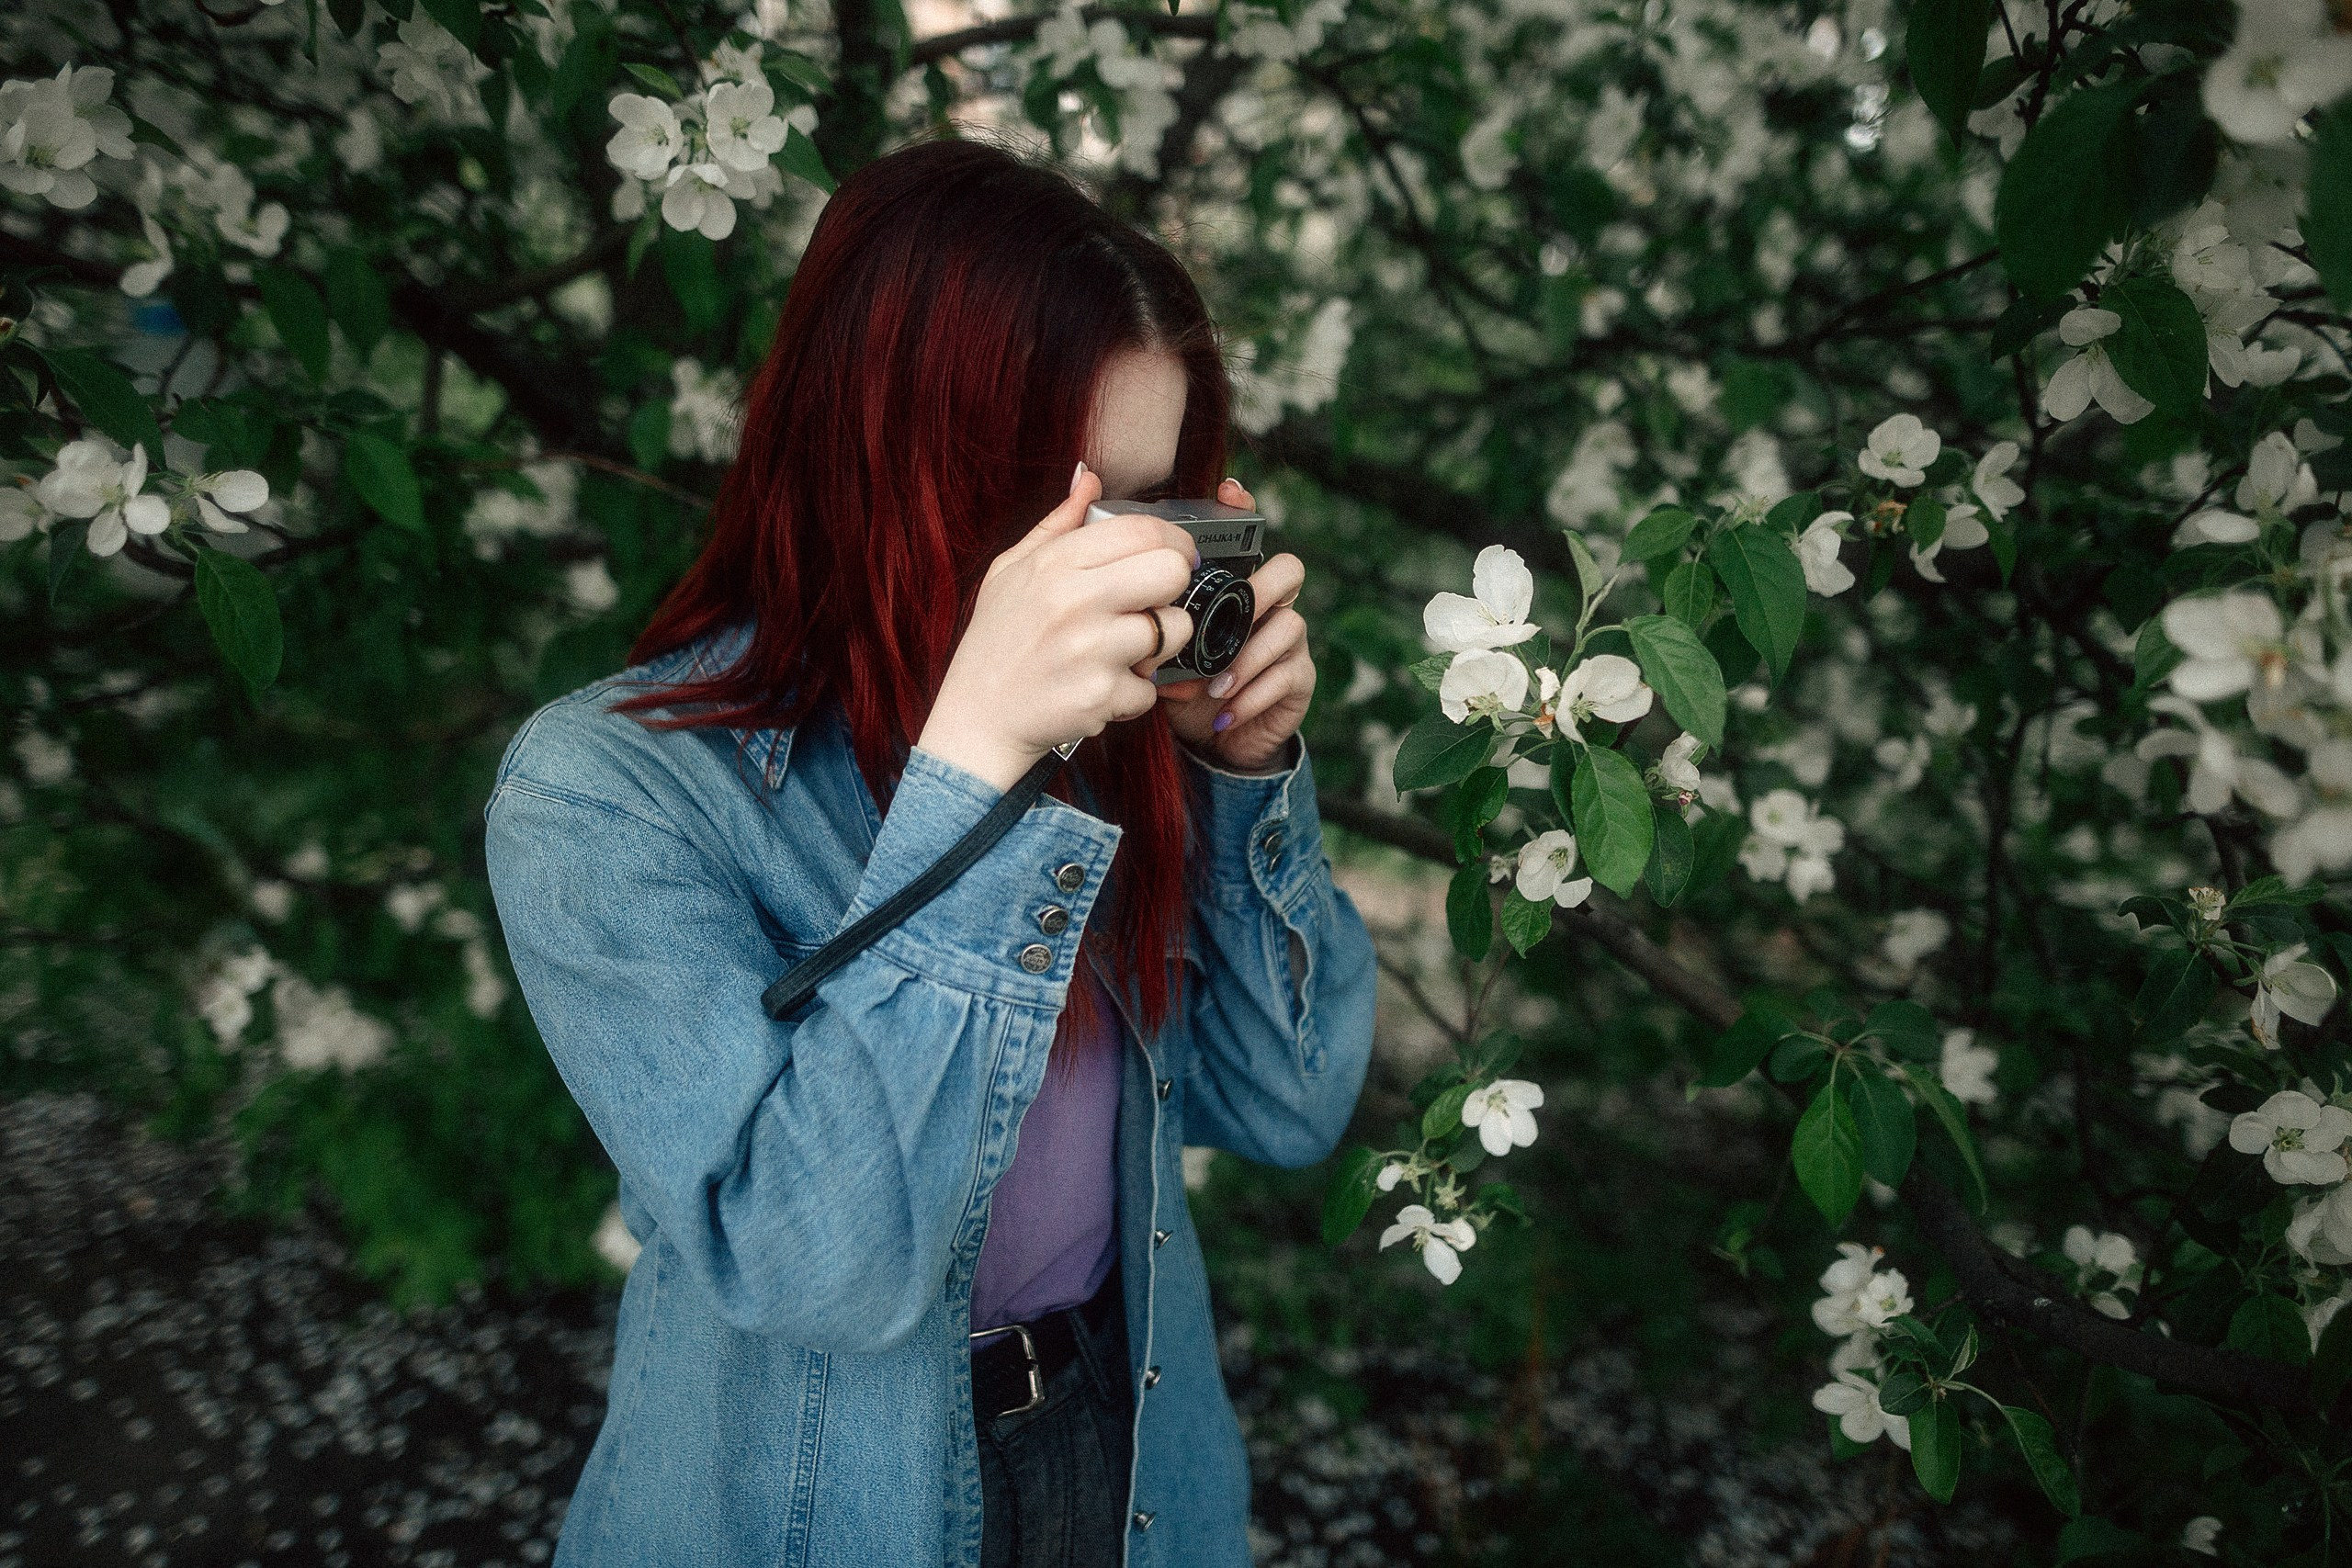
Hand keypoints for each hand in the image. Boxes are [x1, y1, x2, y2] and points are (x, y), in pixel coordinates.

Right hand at [917, 462, 1203, 791]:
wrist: (978, 718)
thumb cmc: (997, 641)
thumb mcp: (1011, 570)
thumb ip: (1056, 524)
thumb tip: (1090, 478)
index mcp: (1056, 563)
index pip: (1144, 531)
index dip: (1173, 542)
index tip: (1172, 557)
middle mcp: (1074, 601)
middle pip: (1172, 572)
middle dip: (1173, 587)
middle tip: (1154, 602)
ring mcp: (1091, 650)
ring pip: (1173, 630)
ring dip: (1158, 645)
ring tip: (1123, 651)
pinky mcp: (1102, 695)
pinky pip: (1151, 687)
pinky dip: (1134, 693)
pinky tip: (1103, 687)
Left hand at [1157, 477, 1314, 774]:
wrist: (1209, 740)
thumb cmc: (1184, 685)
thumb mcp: (1159, 652)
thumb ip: (1148, 624)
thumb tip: (1141, 616)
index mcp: (1234, 591)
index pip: (1249, 539)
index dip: (1246, 512)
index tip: (1229, 492)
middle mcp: (1268, 607)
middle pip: (1289, 570)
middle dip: (1263, 587)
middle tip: (1235, 613)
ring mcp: (1288, 643)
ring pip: (1289, 626)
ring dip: (1248, 657)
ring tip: (1215, 684)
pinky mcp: (1298, 680)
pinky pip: (1288, 675)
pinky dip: (1253, 694)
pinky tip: (1226, 710)